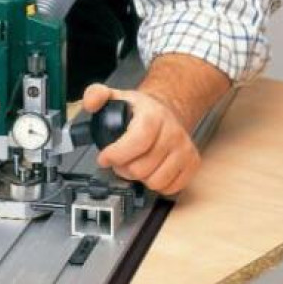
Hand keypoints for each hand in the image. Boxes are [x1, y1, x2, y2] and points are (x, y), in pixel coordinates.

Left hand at [81, 83, 200, 195]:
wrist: (165, 112)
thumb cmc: (140, 111)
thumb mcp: (115, 97)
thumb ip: (96, 95)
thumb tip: (90, 103)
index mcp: (153, 116)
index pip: (137, 142)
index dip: (117, 154)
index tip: (104, 158)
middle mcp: (173, 132)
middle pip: (141, 168)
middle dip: (123, 168)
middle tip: (120, 160)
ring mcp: (184, 149)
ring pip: (155, 182)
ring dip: (140, 178)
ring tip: (135, 165)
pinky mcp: (192, 163)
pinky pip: (170, 188)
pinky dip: (157, 184)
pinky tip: (151, 171)